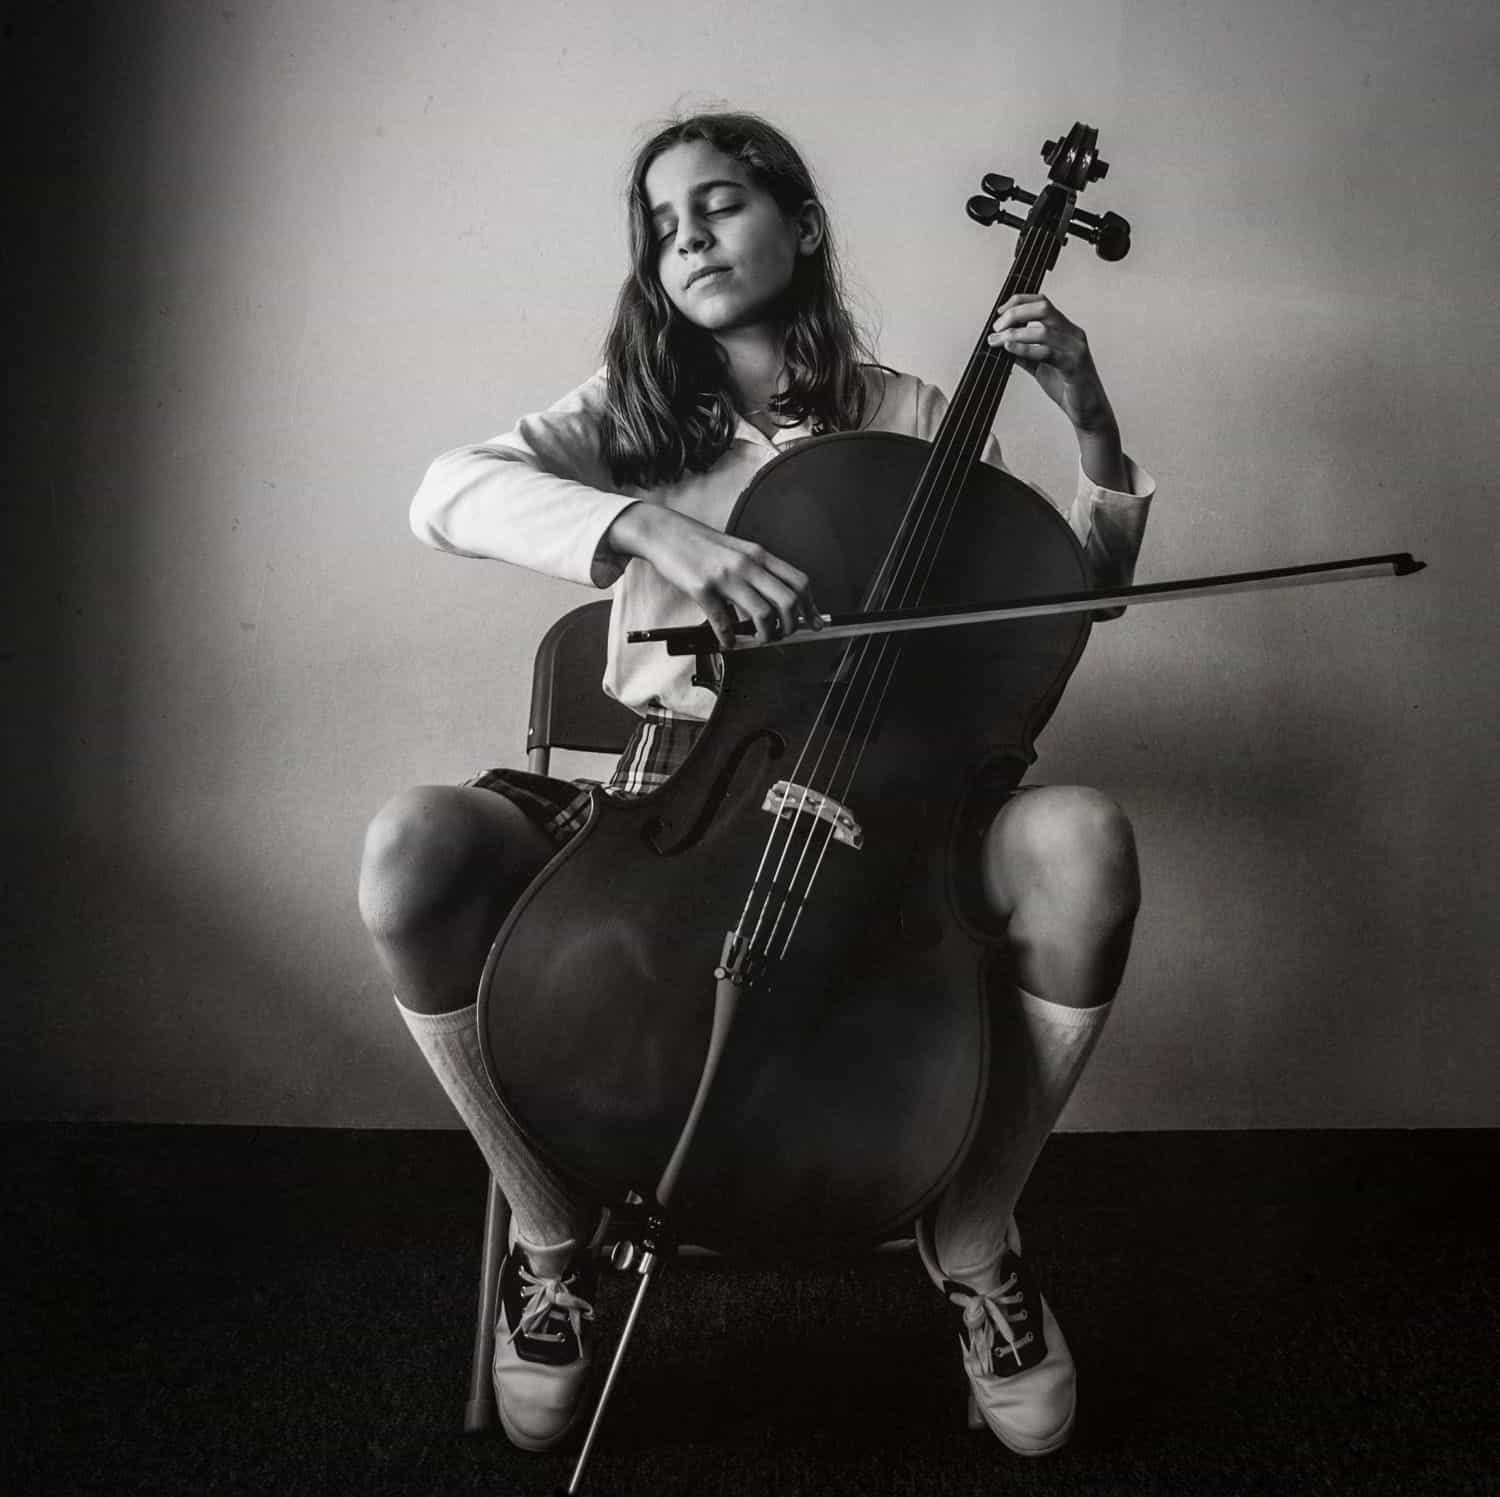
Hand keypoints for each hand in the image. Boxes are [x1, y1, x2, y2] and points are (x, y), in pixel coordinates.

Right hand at [606, 503, 821, 649]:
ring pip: (763, 614)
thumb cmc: (701, 546)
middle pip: (788, 601)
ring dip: (765, 636)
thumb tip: (777, 602)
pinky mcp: (702, 589)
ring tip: (757, 640)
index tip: (814, 624)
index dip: (811, 607)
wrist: (665, 533)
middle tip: (783, 636)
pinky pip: (723, 623)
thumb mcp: (737, 552)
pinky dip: (729, 639)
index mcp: (759, 554)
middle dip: (791, 626)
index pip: (799, 582)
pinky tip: (727, 641)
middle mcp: (747, 564)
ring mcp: (725, 576)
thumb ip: (758, 573)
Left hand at [988, 294, 1116, 435]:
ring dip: (1015, 333)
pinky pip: (1047, 352)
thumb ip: (1024, 353)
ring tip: (998, 340)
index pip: (1043, 302)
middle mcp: (1072, 334)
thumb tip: (1002, 343)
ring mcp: (1074, 348)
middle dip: (1015, 314)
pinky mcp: (1073, 365)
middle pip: (1043, 309)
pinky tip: (1011, 350)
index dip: (1019, 301)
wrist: (1088, 410)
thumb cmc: (1068, 387)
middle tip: (997, 328)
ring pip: (1043, 329)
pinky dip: (1025, 349)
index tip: (1000, 312)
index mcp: (1065, 330)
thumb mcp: (1040, 366)